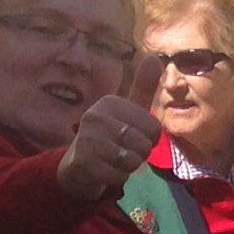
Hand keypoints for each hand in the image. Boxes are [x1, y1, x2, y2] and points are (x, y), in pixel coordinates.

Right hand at [56, 52, 168, 202]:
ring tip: (112, 160)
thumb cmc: (109, 136)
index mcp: (110, 102)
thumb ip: (143, 87)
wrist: (77, 167)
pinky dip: (117, 178)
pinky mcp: (84, 162)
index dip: (150, 139)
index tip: (131, 136)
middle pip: (144, 144)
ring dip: (128, 167)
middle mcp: (96, 116)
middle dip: (139, 154)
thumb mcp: (128, 111)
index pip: (154, 128)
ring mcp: (87, 139)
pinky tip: (104, 171)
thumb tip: (155, 56)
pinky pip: (120, 175)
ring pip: (133, 160)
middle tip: (121, 151)